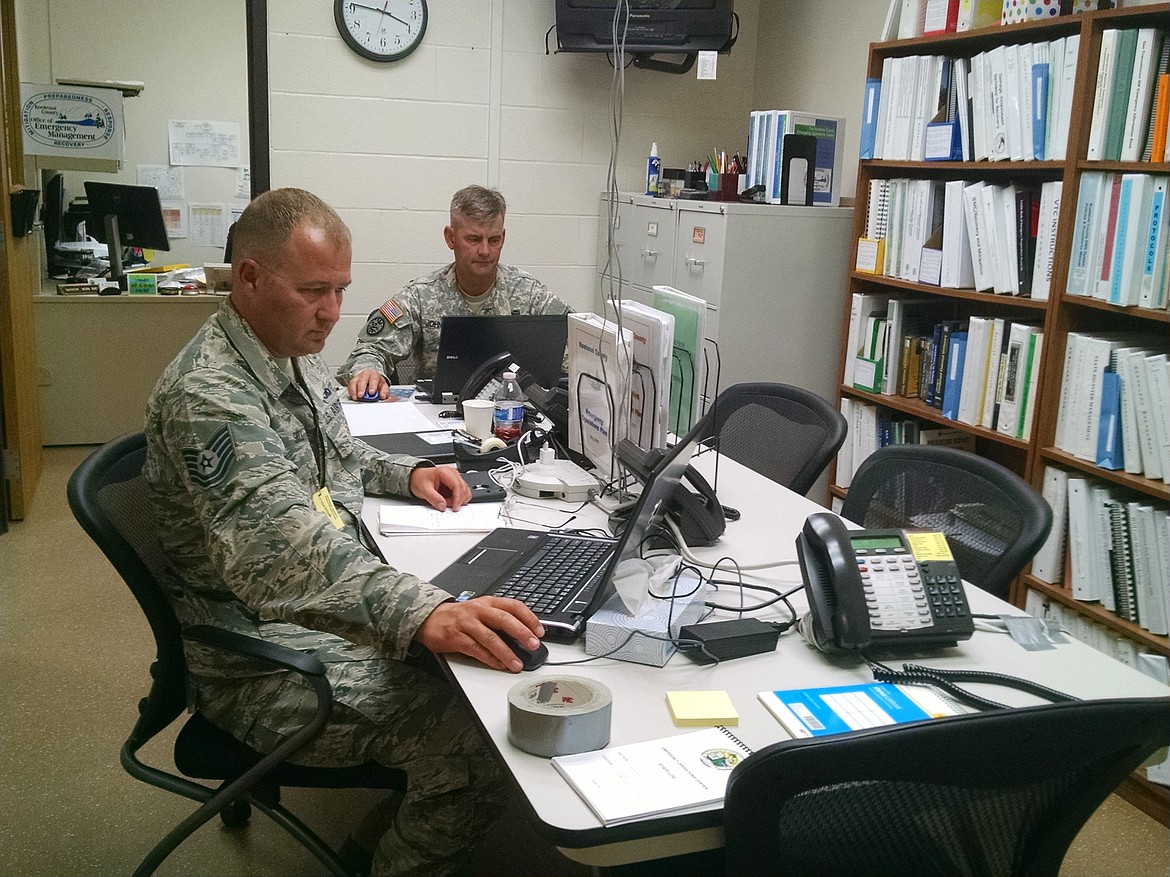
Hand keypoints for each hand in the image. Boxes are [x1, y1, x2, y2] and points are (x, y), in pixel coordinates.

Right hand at [347, 369, 393, 400]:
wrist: (371, 379)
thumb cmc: (377, 383)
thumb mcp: (384, 387)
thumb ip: (384, 392)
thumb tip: (383, 396)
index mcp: (374, 375)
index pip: (374, 379)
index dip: (372, 386)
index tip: (371, 392)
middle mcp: (365, 375)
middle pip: (362, 380)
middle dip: (361, 388)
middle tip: (361, 395)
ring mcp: (358, 378)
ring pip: (355, 382)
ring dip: (355, 390)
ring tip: (356, 397)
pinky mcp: (352, 382)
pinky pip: (350, 386)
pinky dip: (351, 392)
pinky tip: (353, 396)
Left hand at [410, 465, 470, 510]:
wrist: (416, 477)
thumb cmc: (419, 479)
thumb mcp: (423, 490)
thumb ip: (433, 498)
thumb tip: (443, 506)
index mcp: (445, 472)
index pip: (457, 485)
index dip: (458, 498)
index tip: (455, 507)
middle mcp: (452, 474)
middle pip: (463, 488)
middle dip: (457, 500)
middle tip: (447, 506)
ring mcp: (455, 479)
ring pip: (465, 491)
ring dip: (458, 500)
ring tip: (446, 502)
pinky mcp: (455, 484)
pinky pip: (462, 493)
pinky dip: (458, 499)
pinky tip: (449, 501)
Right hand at [414, 597, 543, 672]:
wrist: (430, 618)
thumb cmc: (460, 616)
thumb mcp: (482, 610)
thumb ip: (500, 619)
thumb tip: (525, 635)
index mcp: (488, 602)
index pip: (513, 606)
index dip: (529, 618)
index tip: (540, 631)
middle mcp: (478, 610)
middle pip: (504, 619)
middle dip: (521, 633)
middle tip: (533, 645)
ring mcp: (467, 623)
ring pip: (490, 638)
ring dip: (506, 652)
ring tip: (517, 664)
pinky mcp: (456, 638)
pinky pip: (476, 650)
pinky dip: (489, 659)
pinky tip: (499, 665)